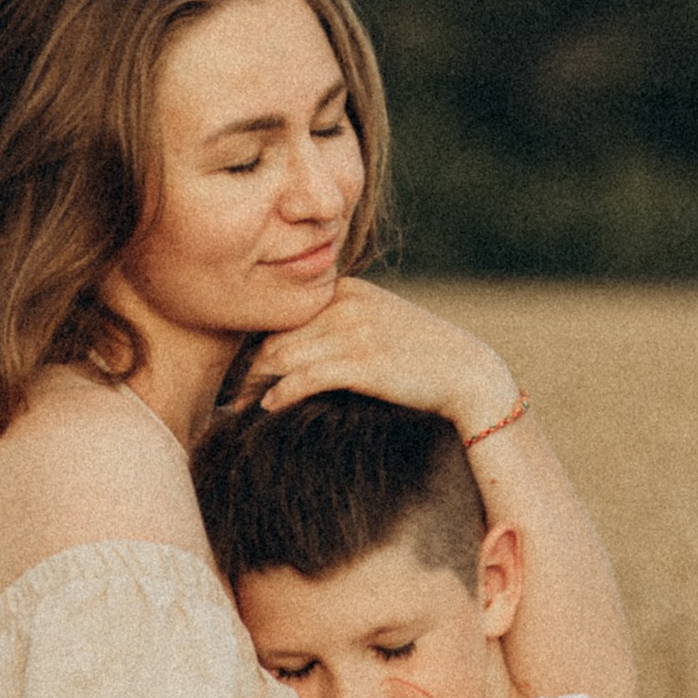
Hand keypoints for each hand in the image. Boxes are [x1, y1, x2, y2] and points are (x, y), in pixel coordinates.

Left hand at [244, 280, 509, 441]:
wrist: (469, 373)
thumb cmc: (424, 355)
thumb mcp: (382, 321)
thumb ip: (344, 321)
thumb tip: (301, 345)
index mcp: (349, 290)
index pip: (286, 312)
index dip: (257, 341)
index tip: (239, 367)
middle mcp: (347, 304)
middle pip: (278, 333)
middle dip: (248, 365)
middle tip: (229, 391)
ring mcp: (355, 331)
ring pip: (284, 355)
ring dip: (256, 384)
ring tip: (239, 405)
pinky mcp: (362, 362)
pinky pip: (305, 377)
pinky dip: (281, 393)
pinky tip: (270, 408)